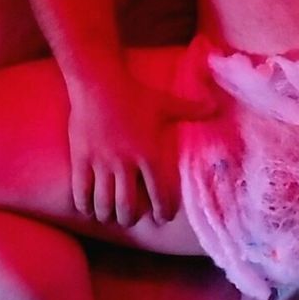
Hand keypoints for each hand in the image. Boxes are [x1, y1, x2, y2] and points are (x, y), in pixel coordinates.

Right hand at [66, 67, 216, 227]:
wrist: (98, 82)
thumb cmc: (134, 93)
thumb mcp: (165, 103)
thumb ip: (192, 109)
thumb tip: (218, 106)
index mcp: (149, 153)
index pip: (159, 193)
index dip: (161, 211)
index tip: (161, 218)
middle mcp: (125, 162)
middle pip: (128, 207)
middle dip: (131, 218)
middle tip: (132, 218)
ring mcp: (101, 162)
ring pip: (104, 203)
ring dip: (108, 215)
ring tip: (110, 215)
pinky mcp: (81, 159)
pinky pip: (80, 192)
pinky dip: (84, 205)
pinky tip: (88, 208)